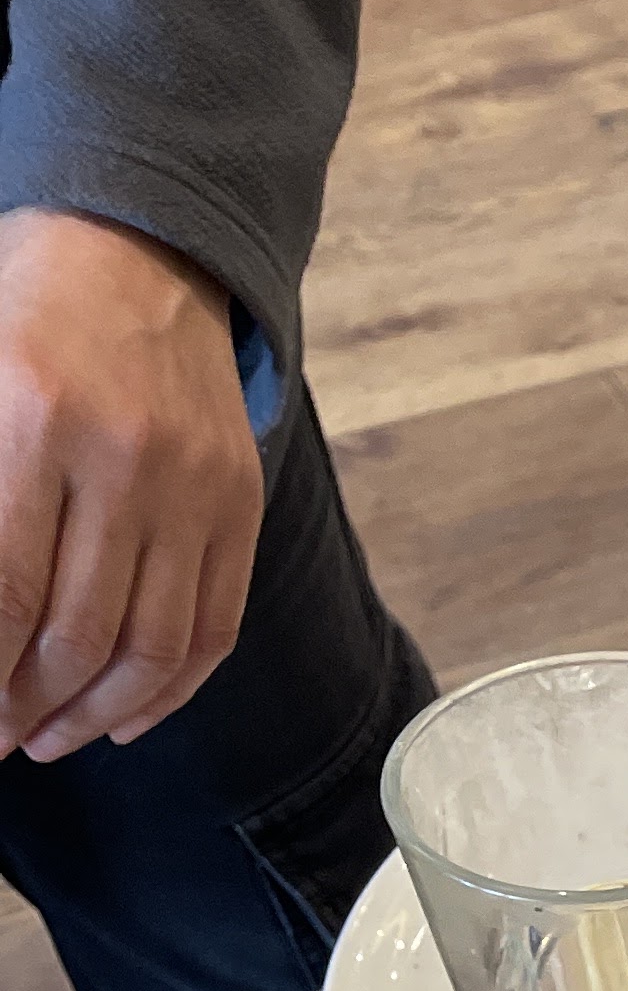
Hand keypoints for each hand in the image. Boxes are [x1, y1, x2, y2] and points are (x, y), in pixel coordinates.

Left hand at [0, 210, 263, 762]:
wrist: (138, 252)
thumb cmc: (30, 315)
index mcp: (36, 417)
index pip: (8, 589)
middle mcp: (125, 458)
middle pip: (79, 634)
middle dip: (30, 706)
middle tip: (2, 738)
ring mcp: (195, 487)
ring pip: (151, 648)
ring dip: (95, 714)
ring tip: (52, 738)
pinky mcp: (241, 507)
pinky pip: (213, 630)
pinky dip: (168, 693)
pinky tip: (124, 719)